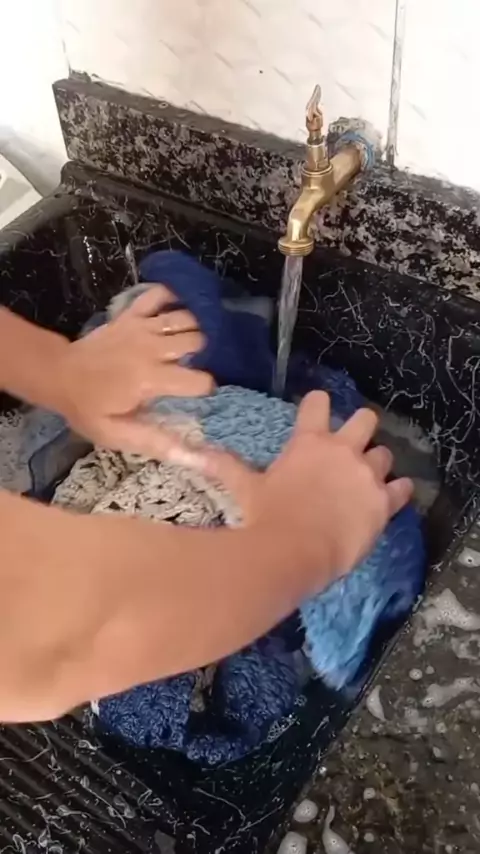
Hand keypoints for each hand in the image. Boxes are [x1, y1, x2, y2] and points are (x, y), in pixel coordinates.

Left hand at [53, 287, 213, 457]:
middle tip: (192, 367)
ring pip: (186, 317)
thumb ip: (156, 443)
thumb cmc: (89, 408)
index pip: (200, 381)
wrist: (58, 375)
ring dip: (192, 329)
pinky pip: (159, 294)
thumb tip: (193, 457)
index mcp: (151, 379)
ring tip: (187, 345)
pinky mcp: (130, 314)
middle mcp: (151, 348)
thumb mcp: (117, 435)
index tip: (196, 395)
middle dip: (203, 355)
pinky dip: (171, 299)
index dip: (204, 389)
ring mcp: (141, 326)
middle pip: (198, 340)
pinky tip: (173, 313)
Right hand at [190, 391, 413, 586]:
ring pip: (386, 453)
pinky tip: (394, 495)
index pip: (318, 403)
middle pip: (366, 419)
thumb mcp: (244, 488)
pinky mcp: (383, 502)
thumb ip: (224, 465)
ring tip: (368, 477)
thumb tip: (192, 451)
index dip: (318, 404)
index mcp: (309, 441)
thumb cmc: (267, 517)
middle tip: (352, 442)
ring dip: (377, 462)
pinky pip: (402, 487)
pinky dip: (399, 490)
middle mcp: (342, 450)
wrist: (294, 552)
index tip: (317, 409)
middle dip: (361, 426)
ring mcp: (366, 475)